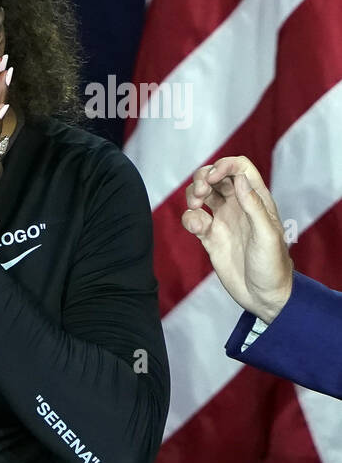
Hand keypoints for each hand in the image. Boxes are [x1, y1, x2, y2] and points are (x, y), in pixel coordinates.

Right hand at [181, 156, 293, 322]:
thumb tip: (239, 179)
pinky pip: (193, 218)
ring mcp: (223, 220)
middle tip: (199, 194)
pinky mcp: (210, 237)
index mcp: (257, 200)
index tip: (211, 179)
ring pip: (202, 194)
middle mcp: (239, 206)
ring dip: (192, 194)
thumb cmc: (272, 266)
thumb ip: (253, 206)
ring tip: (194, 207)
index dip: (223, 166)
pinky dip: (189, 219)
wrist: (262, 296)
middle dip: (202, 178)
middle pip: (216, 176)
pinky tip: (197, 230)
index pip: (240, 168)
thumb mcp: (267, 234)